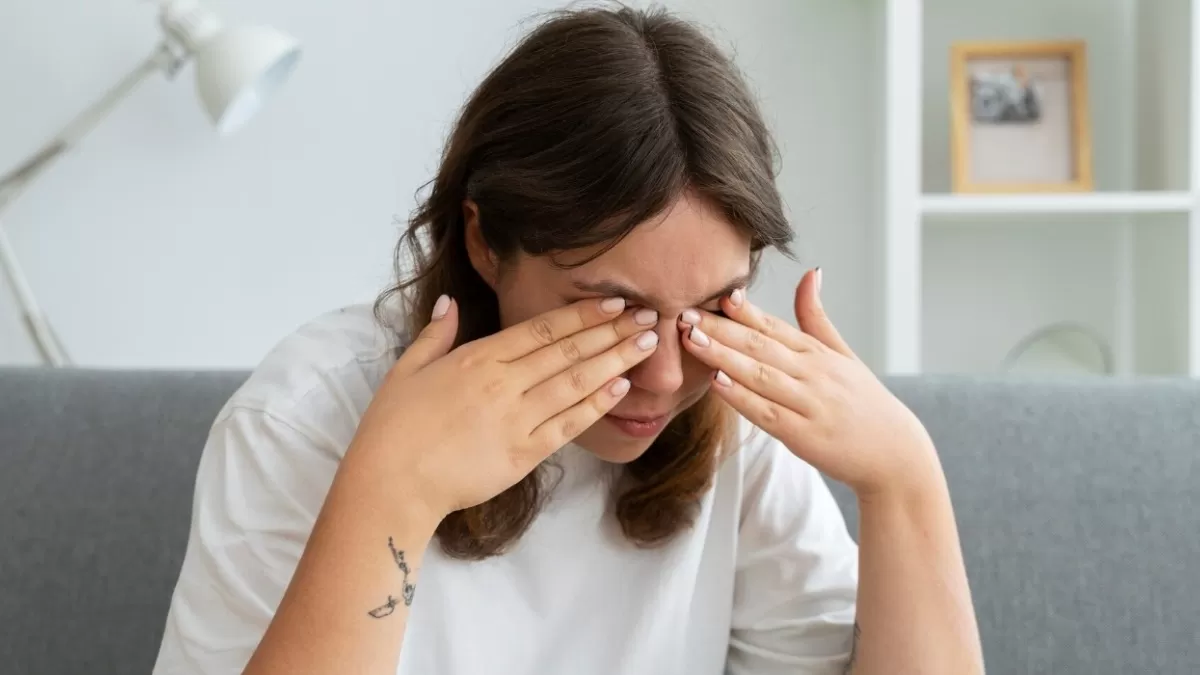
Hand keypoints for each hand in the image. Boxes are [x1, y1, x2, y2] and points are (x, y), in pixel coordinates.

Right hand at [349, 295, 659, 522]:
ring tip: (648, 345)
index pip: (542, 329)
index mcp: (478, 357)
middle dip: (613, 331)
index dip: (583, 314)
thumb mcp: (406, 369)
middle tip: (650, 316)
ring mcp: (517, 419)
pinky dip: (596, 405)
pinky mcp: (523, 454)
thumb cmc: (392, 428)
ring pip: (576, 383)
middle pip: (569, 350)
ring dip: (616, 360)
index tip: (615, 302)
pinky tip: (620, 388)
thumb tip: (450, 303)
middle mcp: (504, 383)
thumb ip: (435, 334)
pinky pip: (568, 425)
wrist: (391, 483)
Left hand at [678, 268, 939, 498]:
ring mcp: (808, 403)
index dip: (743, 310)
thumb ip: (817, 317)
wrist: (895, 454)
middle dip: (720, 328)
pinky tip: (716, 382)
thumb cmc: (864, 403)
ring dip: (723, 355)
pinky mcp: (803, 435)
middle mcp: (813, 373)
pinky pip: (766, 413)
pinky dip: (741, 397)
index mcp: (817, 352)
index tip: (714, 293)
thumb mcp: (844, 354)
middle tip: (684, 313)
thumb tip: (811, 272)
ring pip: (759, 375)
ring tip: (691, 339)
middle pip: (759, 345)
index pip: (774, 325)